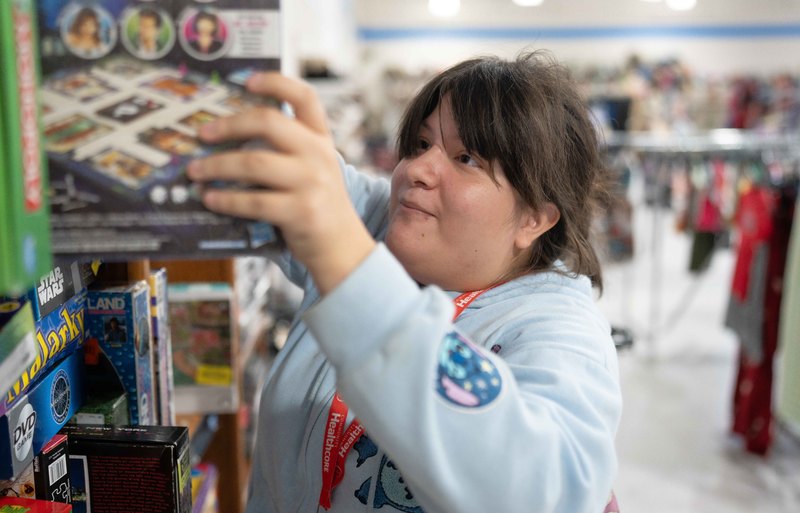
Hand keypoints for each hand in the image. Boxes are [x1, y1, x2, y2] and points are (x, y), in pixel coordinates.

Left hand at [186, 72, 375, 293]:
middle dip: (228, 125)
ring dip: (217, 166)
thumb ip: (287, 150)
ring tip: (195, 171)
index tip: (246, 81)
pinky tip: (210, 198)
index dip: (275, 83)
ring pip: (253, 162)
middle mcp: (319, 155)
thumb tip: (229, 138)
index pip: (305, 97)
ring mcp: (312, 183)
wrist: (343, 249)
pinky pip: (253, 200)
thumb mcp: (313, 169)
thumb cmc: (318, 206)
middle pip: (268, 122)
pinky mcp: (301, 211)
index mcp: (321, 139)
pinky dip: (226, 199)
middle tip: (202, 134)